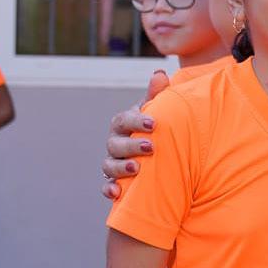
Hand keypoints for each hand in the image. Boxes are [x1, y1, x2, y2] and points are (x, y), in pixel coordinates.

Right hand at [101, 71, 170, 199]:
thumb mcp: (157, 111)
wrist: (156, 151)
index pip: (124, 120)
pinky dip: (109, 189)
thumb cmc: (155, 127)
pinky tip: (117, 193)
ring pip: (109, 165)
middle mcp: (115, 142)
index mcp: (124, 123)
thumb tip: (160, 74)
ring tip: (137, 169)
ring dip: (121, 167)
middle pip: (115, 143)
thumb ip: (157, 95)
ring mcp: (113, 161)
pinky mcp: (114, 181)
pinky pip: (107, 186)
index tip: (154, 124)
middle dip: (131, 145)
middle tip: (150, 147)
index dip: (137, 121)